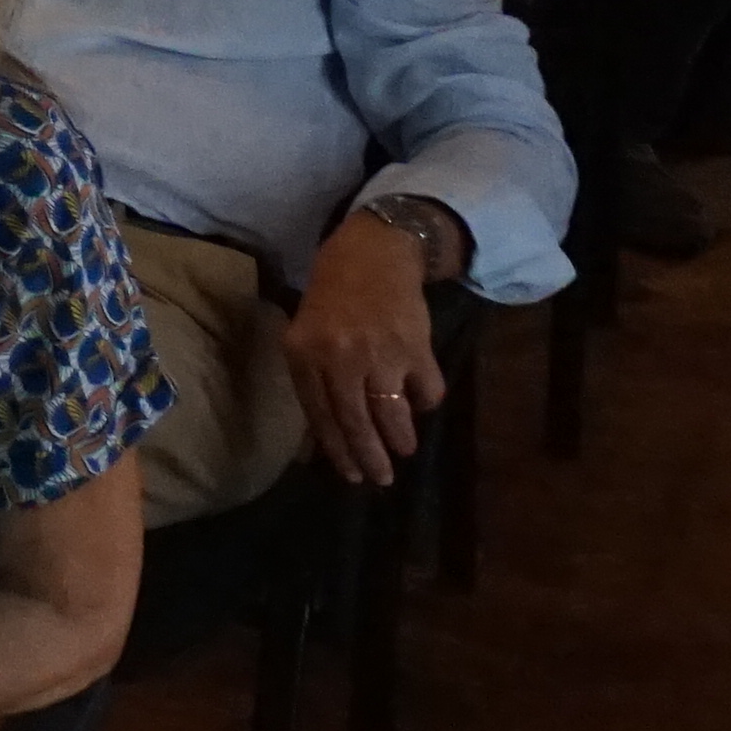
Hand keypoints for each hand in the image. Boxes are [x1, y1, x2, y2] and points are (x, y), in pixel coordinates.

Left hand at [287, 203, 458, 486]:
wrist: (373, 251)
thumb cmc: (332, 293)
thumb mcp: (305, 330)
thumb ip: (313, 376)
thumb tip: (326, 434)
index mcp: (304, 353)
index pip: (320, 415)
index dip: (337, 450)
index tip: (350, 475)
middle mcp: (339, 357)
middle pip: (355, 422)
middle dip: (370, 458)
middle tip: (382, 479)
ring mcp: (379, 353)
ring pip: (391, 414)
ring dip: (400, 439)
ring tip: (403, 450)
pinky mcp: (416, 348)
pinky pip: (426, 392)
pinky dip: (425, 403)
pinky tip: (420, 404)